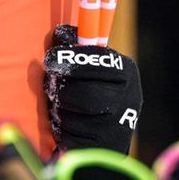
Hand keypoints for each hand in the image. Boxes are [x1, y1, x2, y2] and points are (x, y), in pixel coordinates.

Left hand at [43, 24, 141, 153]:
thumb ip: (73, 47)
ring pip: (73, 116)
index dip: (69, 59)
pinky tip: (65, 123)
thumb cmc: (93, 86)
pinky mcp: (104, 146)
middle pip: (84, 94)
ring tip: (59, 105)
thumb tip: (58, 33)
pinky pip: (70, 136)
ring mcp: (119, 125)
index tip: (49, 59)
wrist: (110, 128)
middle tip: (51, 88)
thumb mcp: (89, 63)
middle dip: (60, 90)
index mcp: (125, 71)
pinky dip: (60, 129)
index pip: (96, 62)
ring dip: (57, 110)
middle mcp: (129, 98)